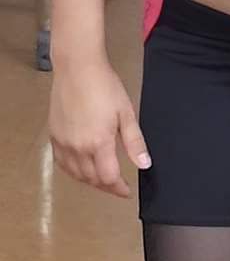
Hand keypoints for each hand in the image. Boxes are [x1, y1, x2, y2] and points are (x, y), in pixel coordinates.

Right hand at [48, 57, 150, 199]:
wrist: (78, 69)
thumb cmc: (105, 86)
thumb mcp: (127, 113)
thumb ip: (134, 142)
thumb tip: (144, 164)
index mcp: (99, 143)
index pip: (108, 177)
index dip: (118, 188)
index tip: (127, 191)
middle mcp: (78, 147)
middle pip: (91, 179)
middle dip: (106, 186)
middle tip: (117, 186)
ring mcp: (63, 142)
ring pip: (75, 174)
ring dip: (89, 181)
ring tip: (102, 180)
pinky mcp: (54, 136)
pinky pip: (62, 163)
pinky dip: (73, 171)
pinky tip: (81, 169)